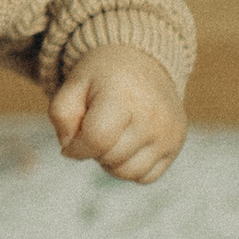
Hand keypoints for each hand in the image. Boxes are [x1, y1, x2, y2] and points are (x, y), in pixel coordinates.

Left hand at [51, 46, 186, 185]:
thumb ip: (61, 115)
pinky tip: (128, 144)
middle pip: (110, 159)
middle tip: (97, 127)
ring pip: (128, 173)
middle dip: (94, 151)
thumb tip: (71, 149)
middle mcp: (152, 116)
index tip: (72, 140)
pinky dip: (132, 168)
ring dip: (112, 162)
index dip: (76, 147)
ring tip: (112, 137)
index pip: (96, 140)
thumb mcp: (74, 84)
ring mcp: (168, 132)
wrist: (142, 60)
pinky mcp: (176, 144)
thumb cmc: (102, 76)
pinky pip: (146, 177)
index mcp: (124, 97)